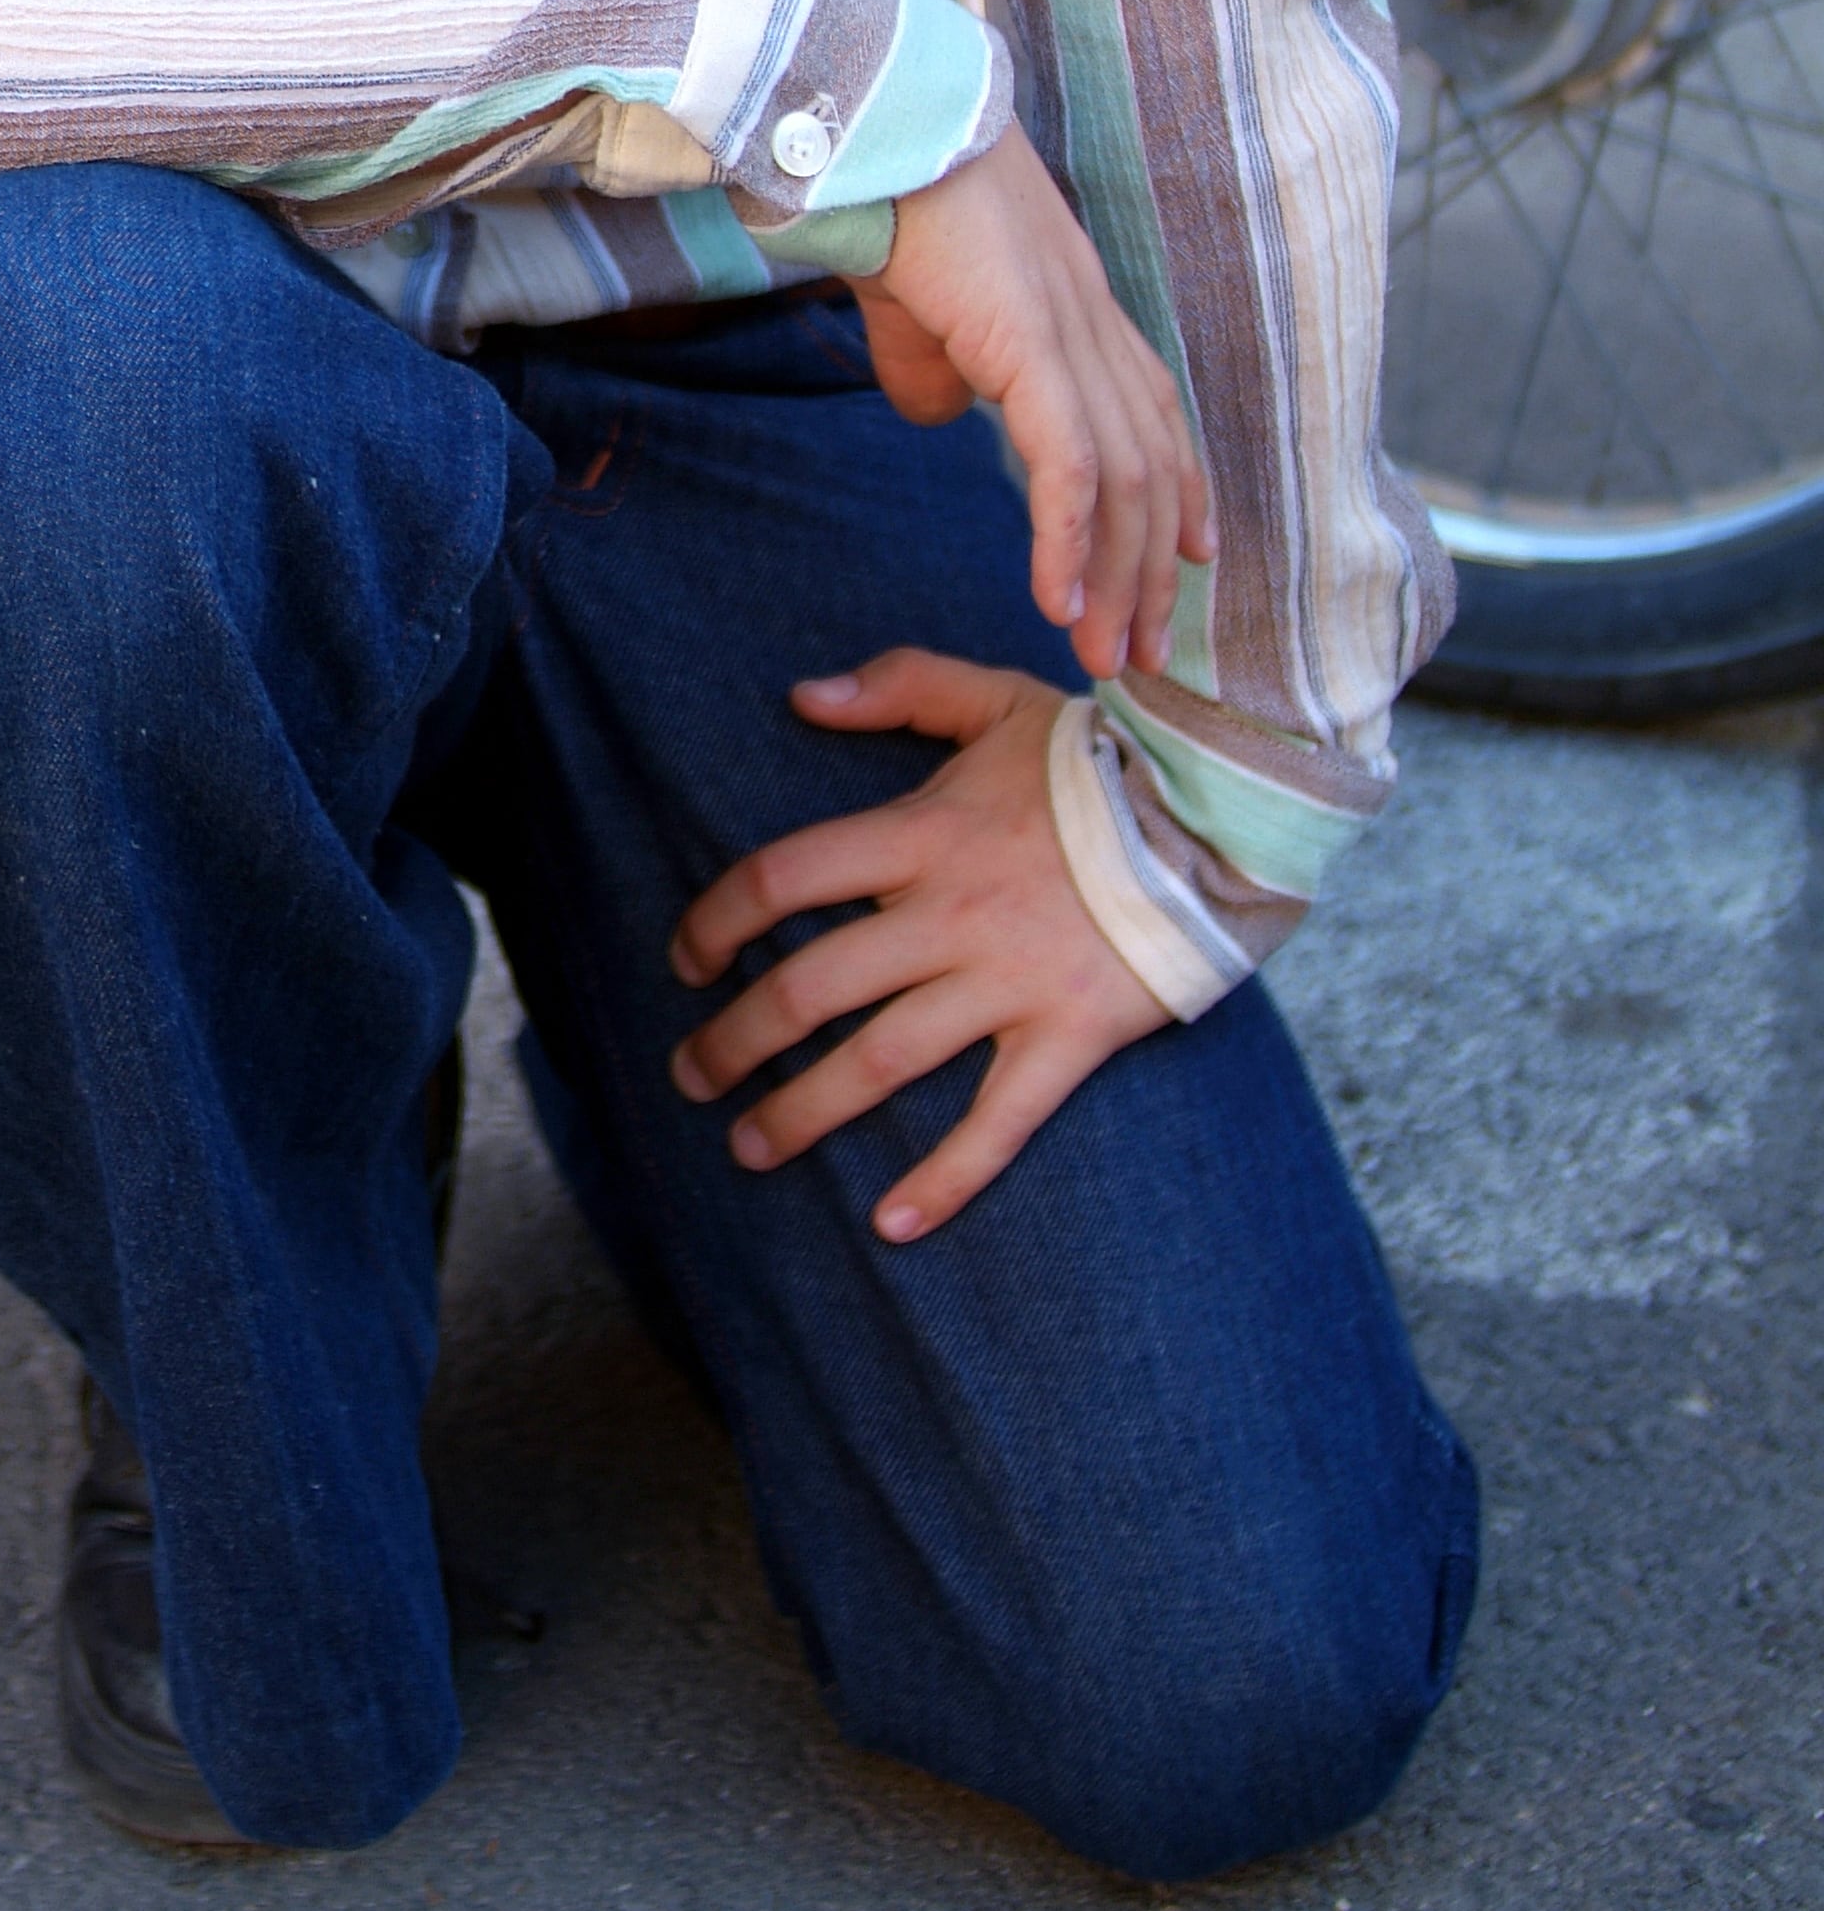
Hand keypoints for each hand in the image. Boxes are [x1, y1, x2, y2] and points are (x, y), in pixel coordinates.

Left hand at [670, 651, 1168, 1236]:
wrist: (1222, 815)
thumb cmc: (1099, 758)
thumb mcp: (997, 697)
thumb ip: (899, 685)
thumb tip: (802, 696)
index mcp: (921, 831)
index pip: (783, 879)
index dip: (718, 920)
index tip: (687, 960)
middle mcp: (948, 914)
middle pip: (811, 987)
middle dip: (736, 1040)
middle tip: (691, 1076)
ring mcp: (1007, 983)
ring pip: (881, 1062)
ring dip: (804, 1114)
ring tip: (749, 1150)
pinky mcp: (1068, 1037)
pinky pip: (998, 1123)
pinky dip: (946, 1180)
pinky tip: (893, 1225)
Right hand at [850, 123, 1207, 681]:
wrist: (872, 135)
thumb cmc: (887, 204)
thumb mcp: (918, 313)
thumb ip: (937, 368)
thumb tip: (942, 416)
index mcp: (1074, 306)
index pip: (1153, 414)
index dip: (1180, 490)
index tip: (1190, 561)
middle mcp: (1092, 321)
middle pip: (1152, 465)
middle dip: (1152, 570)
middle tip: (1147, 655)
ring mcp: (1069, 331)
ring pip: (1123, 480)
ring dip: (1117, 580)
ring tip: (1106, 659)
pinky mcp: (1031, 345)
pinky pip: (1068, 464)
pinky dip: (1071, 540)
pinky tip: (1059, 602)